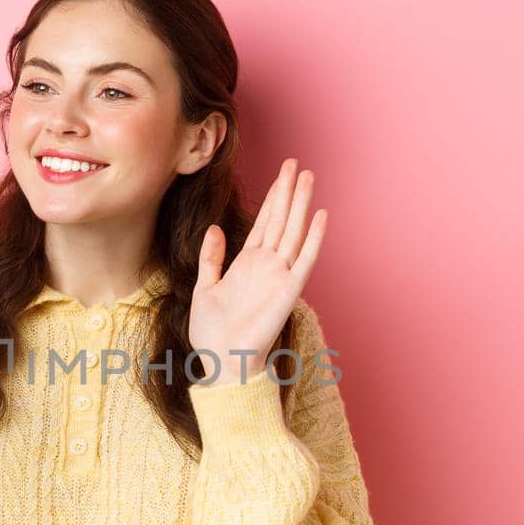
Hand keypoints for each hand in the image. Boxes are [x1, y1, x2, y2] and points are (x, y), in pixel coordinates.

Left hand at [190, 158, 326, 385]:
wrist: (222, 360)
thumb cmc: (212, 333)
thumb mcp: (203, 288)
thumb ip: (211, 259)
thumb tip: (215, 228)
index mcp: (246, 264)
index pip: (264, 223)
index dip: (272, 198)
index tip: (280, 174)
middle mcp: (266, 266)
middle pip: (280, 220)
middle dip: (288, 191)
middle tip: (296, 163)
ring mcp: (279, 276)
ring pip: (293, 232)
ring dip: (301, 205)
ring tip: (308, 178)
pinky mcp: (288, 290)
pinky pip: (304, 260)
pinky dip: (313, 239)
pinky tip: (320, 216)